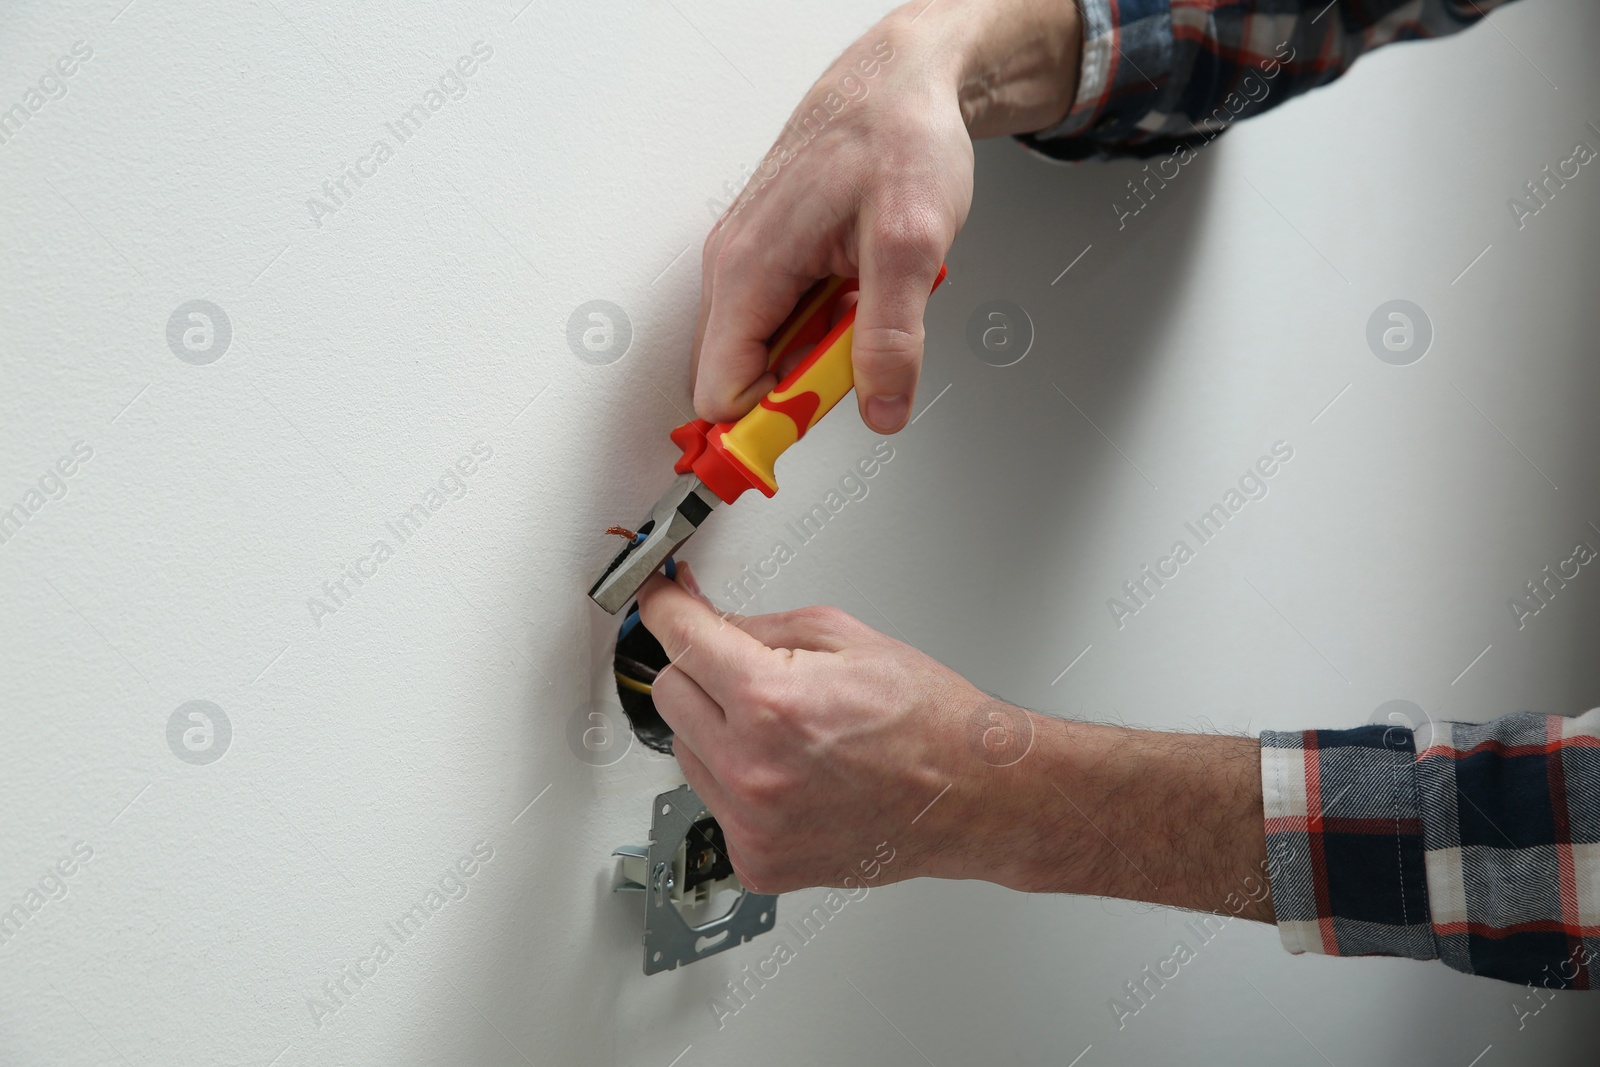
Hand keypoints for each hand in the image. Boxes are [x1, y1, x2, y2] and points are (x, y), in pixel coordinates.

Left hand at [635, 563, 1274, 920]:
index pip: (677, 637)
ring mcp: (751, 823)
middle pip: (669, 692)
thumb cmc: (928, 719)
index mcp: (769, 701)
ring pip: (685, 750)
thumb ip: (756, 626)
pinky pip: (714, 802)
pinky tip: (791, 773)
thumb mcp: (843, 635)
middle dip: (701, 669)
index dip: (664, 607)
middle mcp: (751, 769)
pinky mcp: (757, 861)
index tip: (656, 598)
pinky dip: (739, 782)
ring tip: (787, 729)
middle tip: (748, 667)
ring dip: (717, 729)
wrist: (974, 795)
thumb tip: (701, 617)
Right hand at [690, 0, 1081, 433]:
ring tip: (867, 307)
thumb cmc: (898, 135)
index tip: (817, 420)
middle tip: (861, 357)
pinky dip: (829, 325)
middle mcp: (735, 268)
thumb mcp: (909, 241)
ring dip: (822, 353)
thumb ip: (891, 336)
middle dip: (802, 389)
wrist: (905, 81)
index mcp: (747, 268)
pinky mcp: (774, 260)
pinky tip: (860, 291)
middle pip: (741, 381)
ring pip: (769, 354)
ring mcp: (750, 264)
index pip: (721, 393)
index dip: (769, 423)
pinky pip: (787, 323)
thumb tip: (880, 407)